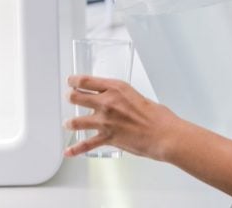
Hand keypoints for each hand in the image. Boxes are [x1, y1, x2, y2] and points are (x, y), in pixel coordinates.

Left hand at [64, 75, 182, 160]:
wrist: (164, 134)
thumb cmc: (157, 116)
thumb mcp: (136, 96)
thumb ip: (121, 97)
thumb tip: (115, 102)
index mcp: (116, 88)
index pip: (86, 81)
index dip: (74, 81)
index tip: (71, 81)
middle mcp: (107, 102)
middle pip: (77, 97)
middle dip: (71, 97)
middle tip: (70, 98)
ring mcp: (105, 121)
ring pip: (76, 121)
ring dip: (70, 122)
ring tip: (68, 123)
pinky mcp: (108, 138)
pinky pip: (86, 144)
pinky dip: (76, 149)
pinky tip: (69, 151)